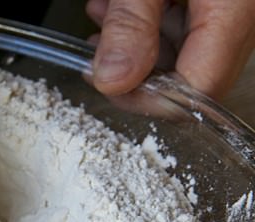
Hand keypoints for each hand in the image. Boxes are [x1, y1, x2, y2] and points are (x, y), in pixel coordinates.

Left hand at [86, 0, 254, 98]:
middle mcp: (242, 18)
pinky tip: (119, 9)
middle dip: (134, 73)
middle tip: (94, 56)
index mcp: (234, 13)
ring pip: (186, 54)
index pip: (197, 92)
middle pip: (191, 78)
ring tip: (102, 21)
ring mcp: (234, 12)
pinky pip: (190, 28)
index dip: (147, 99)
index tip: (106, 83)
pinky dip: (151, 27)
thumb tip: (113, 80)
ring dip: (136, 49)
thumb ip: (131, 25)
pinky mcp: (220, 3)